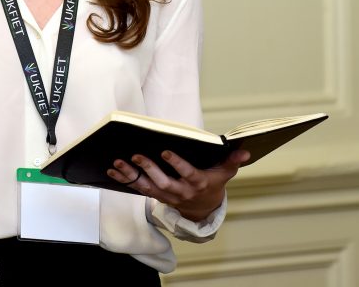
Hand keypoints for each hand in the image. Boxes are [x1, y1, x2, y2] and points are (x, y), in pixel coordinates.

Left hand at [107, 149, 249, 220]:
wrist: (204, 208)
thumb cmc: (214, 183)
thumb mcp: (225, 173)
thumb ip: (233, 161)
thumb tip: (245, 150)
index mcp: (198, 183)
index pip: (187, 174)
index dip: (177, 164)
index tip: (166, 152)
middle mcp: (181, 191)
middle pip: (164, 182)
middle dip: (150, 169)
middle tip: (137, 155)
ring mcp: (168, 195)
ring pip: (148, 186)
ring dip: (132, 175)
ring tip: (118, 163)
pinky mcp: (157, 195)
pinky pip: (140, 188)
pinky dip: (126, 180)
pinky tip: (113, 170)